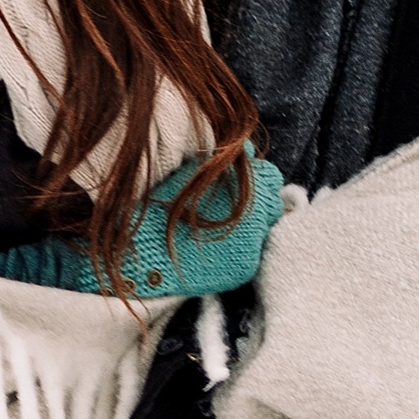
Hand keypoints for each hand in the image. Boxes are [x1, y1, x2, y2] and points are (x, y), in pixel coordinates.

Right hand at [115, 145, 282, 299]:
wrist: (146, 249)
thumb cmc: (161, 204)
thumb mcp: (190, 169)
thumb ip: (221, 161)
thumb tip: (245, 154)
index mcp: (242, 178)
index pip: (267, 173)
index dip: (252, 176)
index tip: (237, 183)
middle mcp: (255, 206)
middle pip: (272, 196)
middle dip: (259, 198)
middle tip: (232, 205)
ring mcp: (254, 237)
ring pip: (266, 224)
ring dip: (253, 222)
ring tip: (221, 227)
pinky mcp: (247, 264)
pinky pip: (253, 251)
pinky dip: (240, 249)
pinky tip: (215, 248)